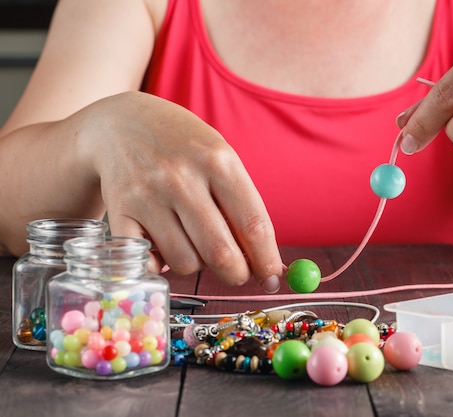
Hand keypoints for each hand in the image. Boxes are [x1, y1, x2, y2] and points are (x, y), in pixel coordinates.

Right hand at [76, 92, 282, 291]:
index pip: (254, 225)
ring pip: (187, 263)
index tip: (272, 281)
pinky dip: (162, 266)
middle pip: (221, 253)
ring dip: (197, 266)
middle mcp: (182, 178)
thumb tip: (266, 263)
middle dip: (237, 274)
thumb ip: (241, 206)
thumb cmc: (183, 147)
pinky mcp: (120, 211)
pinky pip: (149, 264)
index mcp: (219, 161)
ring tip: (193, 242)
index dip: (267, 261)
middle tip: (237, 272)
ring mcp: (148, 195)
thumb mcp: (219, 158)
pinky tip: (164, 246)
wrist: (121, 123)